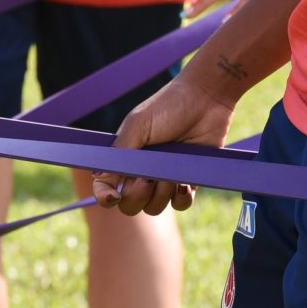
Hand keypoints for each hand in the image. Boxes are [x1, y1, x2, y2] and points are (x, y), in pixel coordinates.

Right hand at [93, 69, 235, 214]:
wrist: (206, 100)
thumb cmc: (168, 107)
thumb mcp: (137, 126)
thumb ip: (119, 154)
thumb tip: (100, 178)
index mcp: (124, 157)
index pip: (106, 186)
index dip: (105, 197)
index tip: (113, 197)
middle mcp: (141, 171)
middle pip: (130, 204)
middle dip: (137, 196)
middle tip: (147, 178)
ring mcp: (165, 178)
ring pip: (154, 207)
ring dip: (161, 194)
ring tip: (171, 172)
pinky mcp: (188, 182)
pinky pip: (180, 205)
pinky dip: (181, 198)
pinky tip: (184, 181)